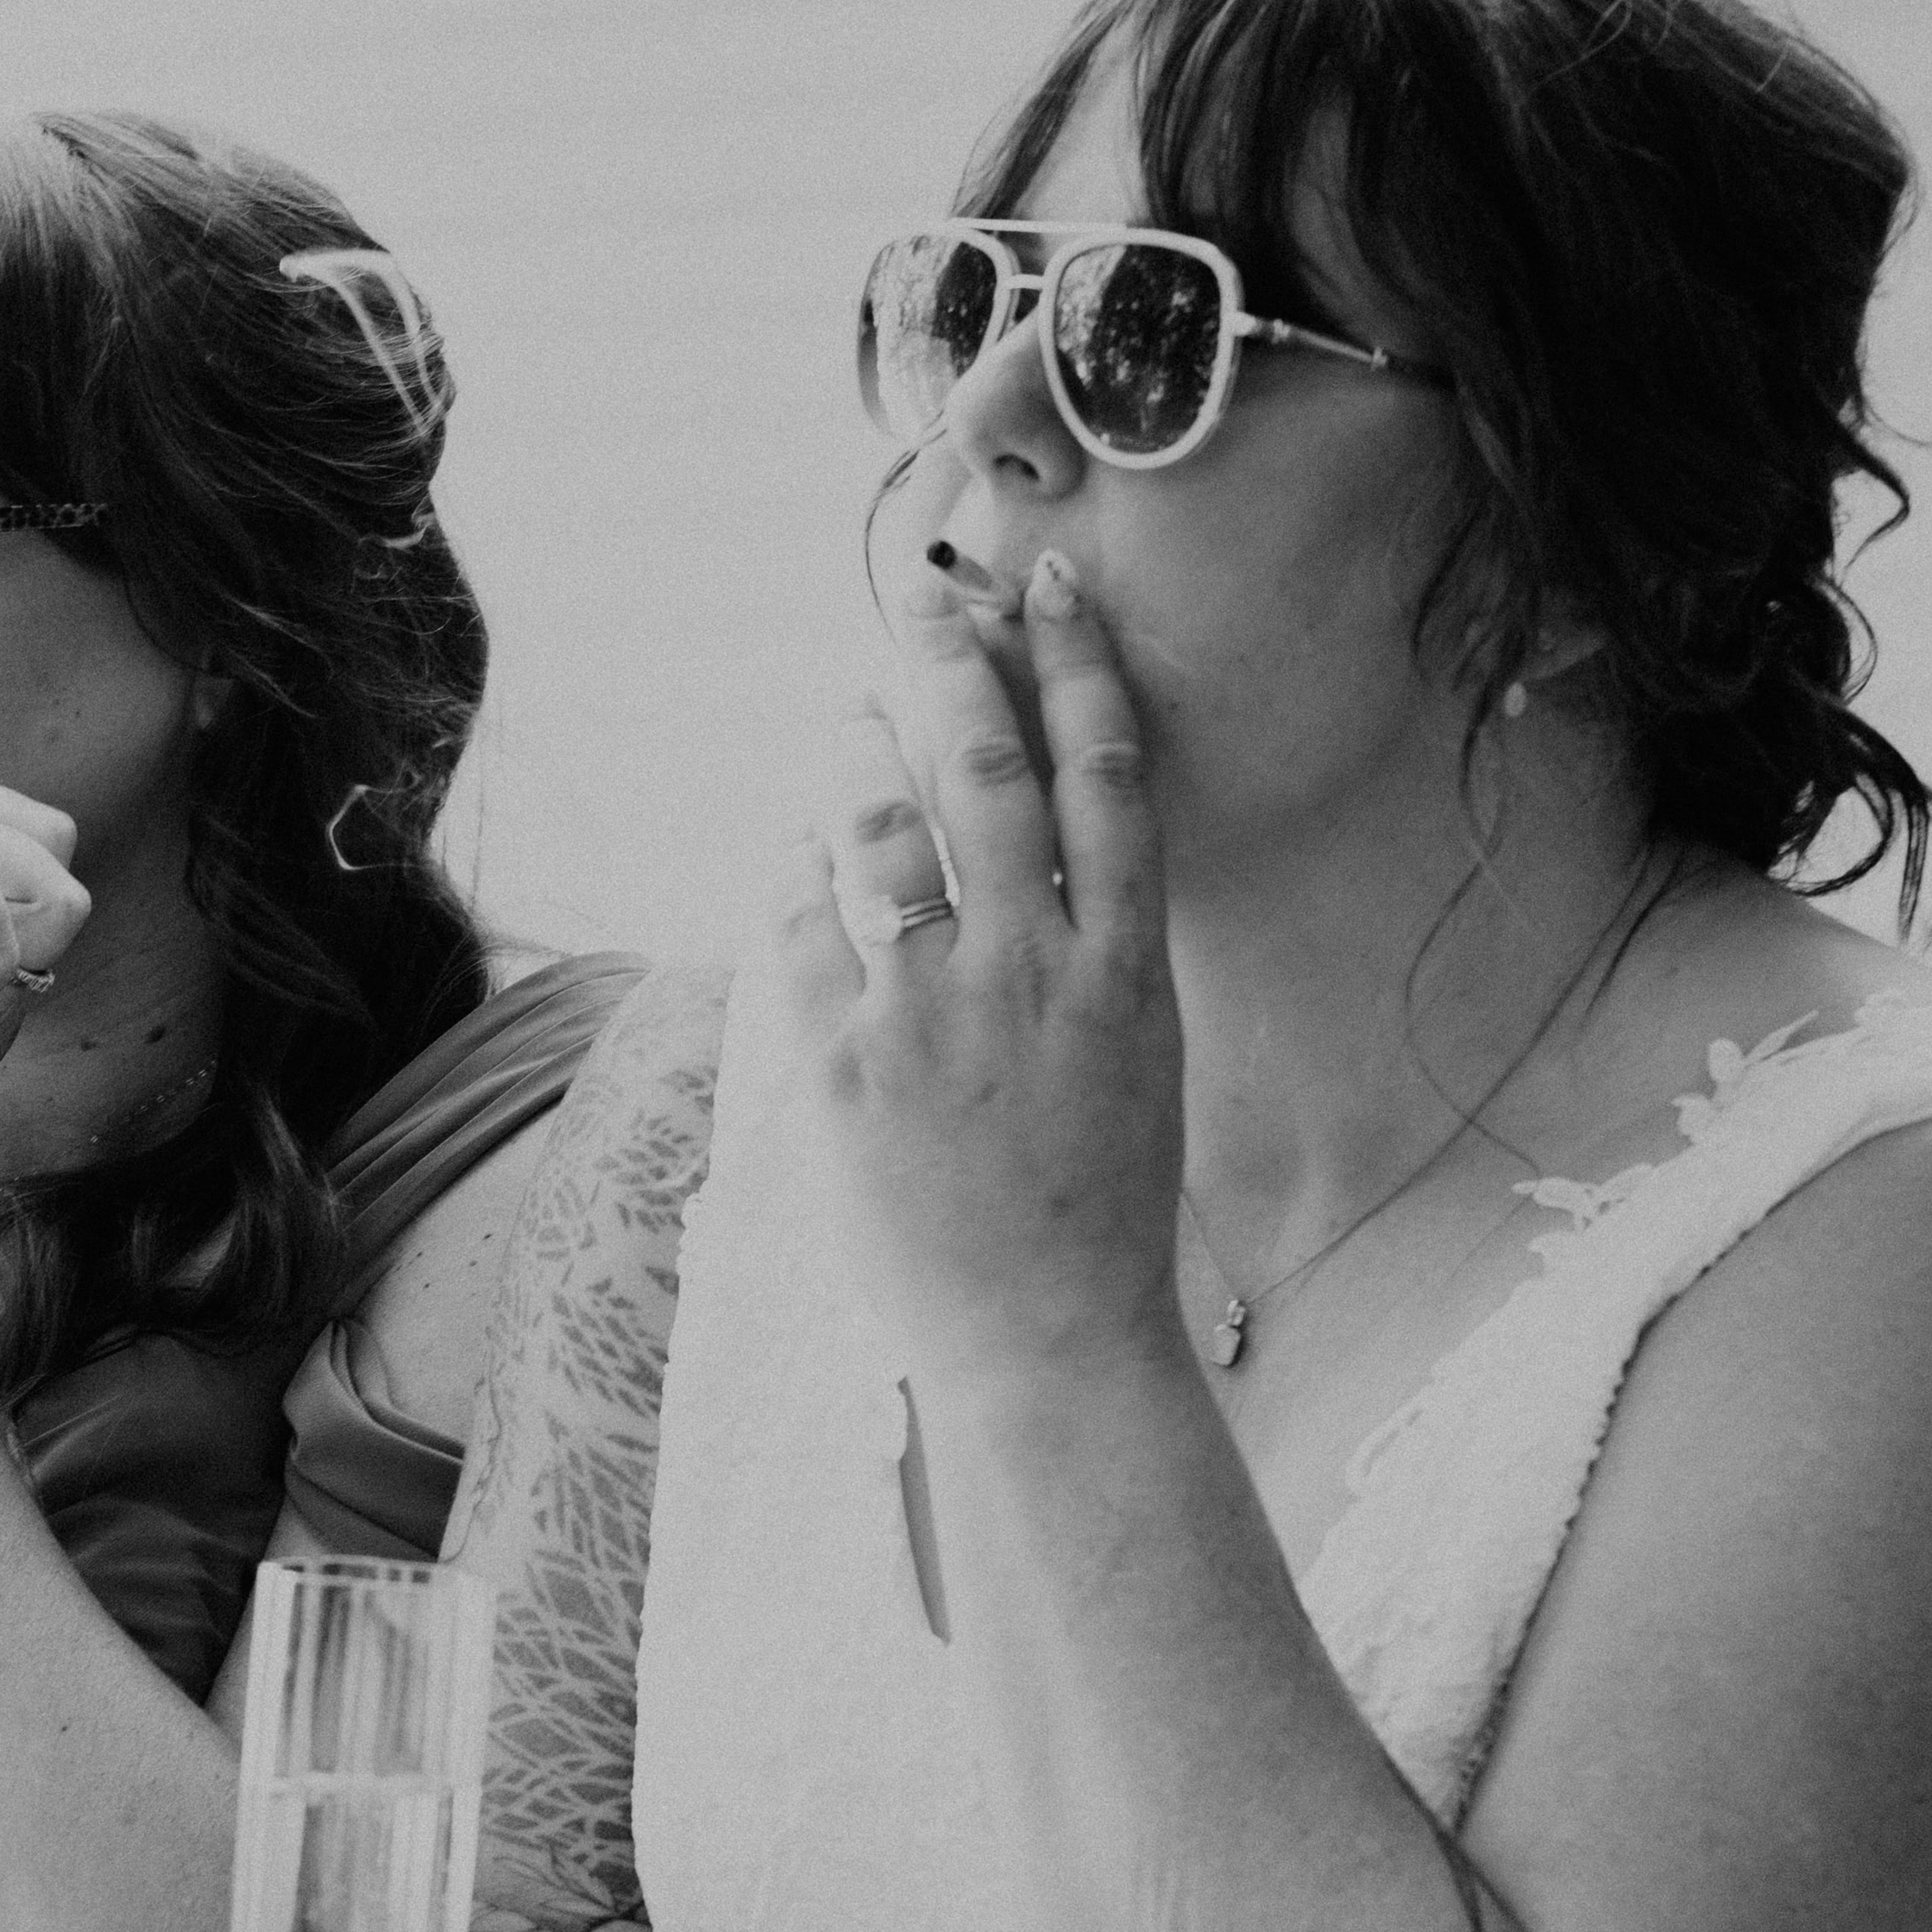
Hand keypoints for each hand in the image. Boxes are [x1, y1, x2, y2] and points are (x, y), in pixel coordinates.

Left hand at [763, 549, 1183, 1370]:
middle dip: (956, 669)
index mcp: (1125, 969)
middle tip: (925, 600)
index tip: (1055, 589)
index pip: (1107, 779)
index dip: (1080, 667)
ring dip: (860, 752)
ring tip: (850, 716)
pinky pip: (800, 928)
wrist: (1047, 1341)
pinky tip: (792, 845)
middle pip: (989, 774)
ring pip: (884, 830)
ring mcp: (933, 1017)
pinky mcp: (845, 1069)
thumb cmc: (1099, 1207)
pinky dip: (793, 868)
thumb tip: (1038, 844)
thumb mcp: (1138, 1057)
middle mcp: (1032, 972)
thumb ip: (1095, 947)